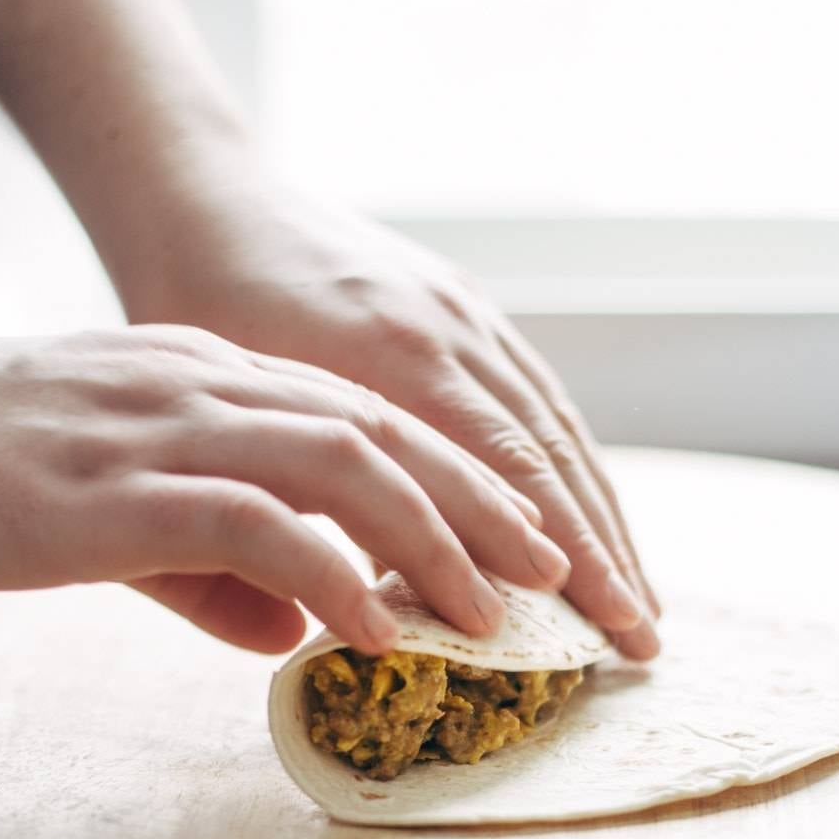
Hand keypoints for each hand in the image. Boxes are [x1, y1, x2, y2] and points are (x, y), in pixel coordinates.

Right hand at [0, 283, 569, 654]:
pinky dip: (330, 568)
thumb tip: (297, 625)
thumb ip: (210, 568)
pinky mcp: (115, 489)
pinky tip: (377, 624)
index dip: (453, 479)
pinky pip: (253, 522)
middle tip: (551, 576)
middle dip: (478, 505)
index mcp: (207, 384)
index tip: (518, 540)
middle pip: (379, 434)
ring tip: (493, 611)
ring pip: (339, 467)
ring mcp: (163, 431)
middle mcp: (204, 389)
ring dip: (429, 540)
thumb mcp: (114, 518)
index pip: (362, 421)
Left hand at [126, 185, 660, 660]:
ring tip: (638, 597)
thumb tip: (372, 611)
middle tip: (645, 639)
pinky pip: (537, 393)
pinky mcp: (463, 305)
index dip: (564, 555)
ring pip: (557, 427)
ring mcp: (462, 312)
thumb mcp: (233, 412)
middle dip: (606, 554)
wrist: (205, 199)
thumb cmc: (193, 313)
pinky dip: (573, 465)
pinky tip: (590, 518)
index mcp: (389, 353)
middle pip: (551, 457)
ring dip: (603, 518)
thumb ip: (305, 499)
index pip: (506, 471)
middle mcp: (445, 329)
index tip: (607, 625)